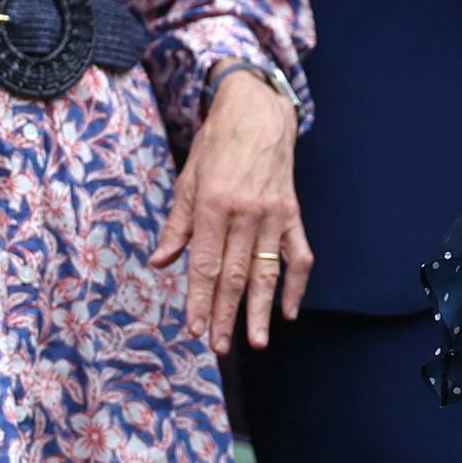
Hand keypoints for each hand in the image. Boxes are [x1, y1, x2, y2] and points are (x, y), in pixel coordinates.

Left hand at [151, 66, 307, 350]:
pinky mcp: (292, 214)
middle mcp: (245, 214)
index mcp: (214, 206)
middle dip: (225, 315)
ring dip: (262, 310)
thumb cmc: (217, 146)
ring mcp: (273, 216)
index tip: (193, 329)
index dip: (198, 300)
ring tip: (257, 341)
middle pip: (235, 275)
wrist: (259, 115)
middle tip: (219, 347)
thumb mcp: (188, 180)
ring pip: (268, 273)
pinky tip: (289, 311)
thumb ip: (178, 224)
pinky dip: (297, 285)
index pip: (204, 264)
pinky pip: (299, 255)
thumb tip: (162, 262)